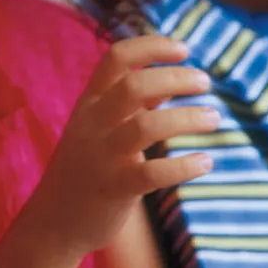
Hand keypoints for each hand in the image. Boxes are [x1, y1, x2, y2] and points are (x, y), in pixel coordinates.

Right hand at [27, 34, 217, 259]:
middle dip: (176, 78)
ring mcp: (101, 157)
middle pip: (134, 86)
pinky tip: (205, 162)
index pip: (116, 58)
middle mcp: (92, 125)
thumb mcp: (99, 129)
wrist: (53, 222)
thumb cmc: (85, 170)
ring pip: (146, 126)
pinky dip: (184, 166)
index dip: (152, 46)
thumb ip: (131, 105)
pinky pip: (153, 173)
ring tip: (213, 118)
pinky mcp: (113, 189)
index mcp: (88, 104)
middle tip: (205, 83)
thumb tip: (171, 81)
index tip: (184, 50)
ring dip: (187, 118)